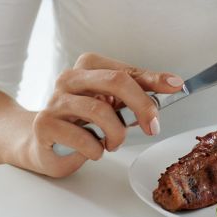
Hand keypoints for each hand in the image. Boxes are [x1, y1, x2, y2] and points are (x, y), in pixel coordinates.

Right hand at [25, 53, 182, 177]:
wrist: (40, 142)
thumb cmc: (80, 121)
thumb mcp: (112, 102)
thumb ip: (138, 90)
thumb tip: (173, 83)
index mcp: (88, 66)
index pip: (127, 71)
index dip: (154, 80)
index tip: (176, 87)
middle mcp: (70, 78)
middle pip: (116, 81)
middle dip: (142, 105)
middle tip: (153, 126)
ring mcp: (55, 100)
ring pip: (101, 111)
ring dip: (116, 134)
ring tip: (113, 143)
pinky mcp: (45, 124)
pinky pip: (82, 137)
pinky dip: (96, 148)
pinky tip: (94, 150)